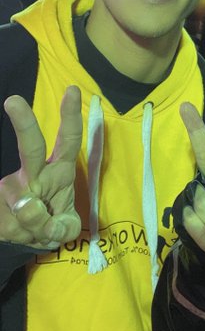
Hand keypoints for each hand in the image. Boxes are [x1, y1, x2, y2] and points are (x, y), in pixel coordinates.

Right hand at [0, 86, 82, 248]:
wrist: (25, 240)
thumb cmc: (52, 223)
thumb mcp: (64, 229)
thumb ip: (55, 225)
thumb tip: (28, 206)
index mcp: (60, 171)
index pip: (68, 140)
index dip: (70, 117)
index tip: (72, 90)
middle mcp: (35, 172)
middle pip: (31, 147)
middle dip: (24, 124)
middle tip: (13, 101)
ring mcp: (11, 186)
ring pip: (20, 201)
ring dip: (33, 226)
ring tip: (36, 230)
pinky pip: (5, 219)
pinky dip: (19, 233)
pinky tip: (19, 231)